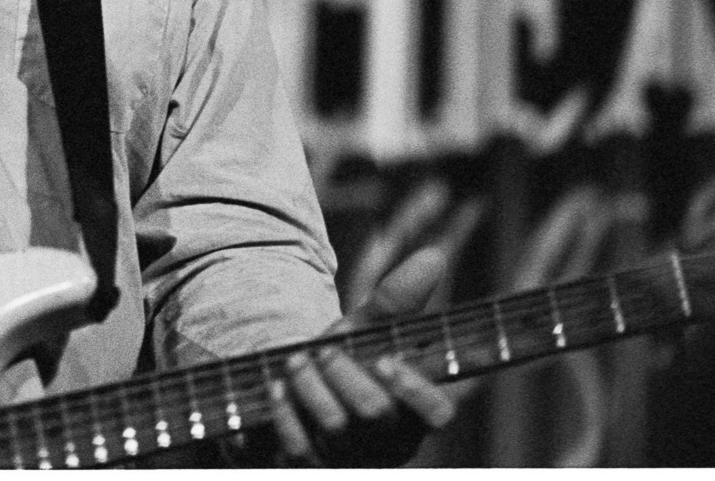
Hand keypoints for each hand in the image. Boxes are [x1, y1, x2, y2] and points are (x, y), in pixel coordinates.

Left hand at [263, 246, 456, 465]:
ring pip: (337, 430)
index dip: (415, 390)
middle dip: (345, 375)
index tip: (384, 360)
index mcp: (414, 413)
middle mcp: (389, 444)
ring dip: (311, 388)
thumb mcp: (368, 331)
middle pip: (376, 414)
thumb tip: (434, 255)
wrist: (295, 396)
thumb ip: (397, 300)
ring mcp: (351, 462)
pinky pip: (301, 449)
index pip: (437, 413)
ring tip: (295, 361)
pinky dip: (286, 414)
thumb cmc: (345, 362)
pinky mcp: (313, 470)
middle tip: (324, 350)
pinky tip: (277, 389)